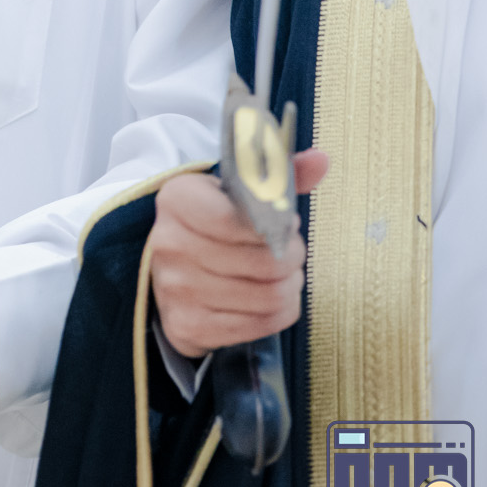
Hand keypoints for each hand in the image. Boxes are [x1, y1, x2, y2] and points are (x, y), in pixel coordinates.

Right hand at [148, 150, 328, 358]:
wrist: (166, 266)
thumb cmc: (209, 223)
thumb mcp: (233, 190)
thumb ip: (276, 174)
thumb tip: (321, 160)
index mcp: (177, 199)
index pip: (235, 219)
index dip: (275, 224)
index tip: (287, 222)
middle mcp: (170, 244)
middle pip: (263, 262)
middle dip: (293, 258)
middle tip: (293, 252)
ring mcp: (176, 289)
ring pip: (267, 296)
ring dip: (289, 286)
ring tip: (285, 275)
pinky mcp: (187, 325)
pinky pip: (258, 325)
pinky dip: (278, 313)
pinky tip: (272, 298)